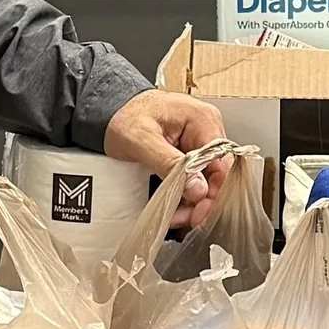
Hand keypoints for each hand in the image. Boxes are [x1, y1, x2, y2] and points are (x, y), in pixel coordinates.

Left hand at [104, 91, 230, 226]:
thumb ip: (170, 164)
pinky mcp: (188, 150)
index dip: (214, 191)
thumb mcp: (142, 142)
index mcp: (202, 120)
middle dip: (201, 200)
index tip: (199, 211)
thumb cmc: (122, 116)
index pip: (222, 163)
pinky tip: (175, 204)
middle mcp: (206, 128)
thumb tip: (197, 189)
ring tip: (176, 215)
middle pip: (216, 174)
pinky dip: (185, 192)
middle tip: (184, 218)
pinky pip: (194, 176)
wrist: (106, 110)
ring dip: (192, 200)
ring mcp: (198, 140)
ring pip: (206, 179)